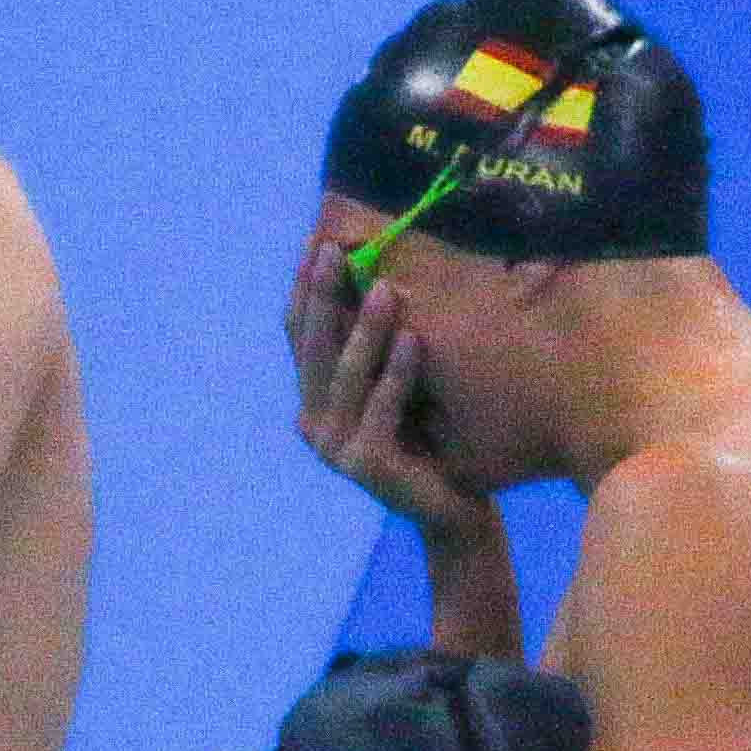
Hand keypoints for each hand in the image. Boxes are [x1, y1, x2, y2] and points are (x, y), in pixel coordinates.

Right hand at [292, 240, 492, 537]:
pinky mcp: (365, 466)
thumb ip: (376, 341)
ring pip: (347, 376)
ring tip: (387, 288)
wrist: (452, 508)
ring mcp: (335, 447)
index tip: (319, 242)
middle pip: (314, 348)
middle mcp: (314, 422)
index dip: (306, 288)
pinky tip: (414, 339)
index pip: (299, 333)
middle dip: (326, 295)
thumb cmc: (429, 436)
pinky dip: (398, 373)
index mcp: (314, 397)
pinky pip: (381, 408)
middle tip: (339, 252)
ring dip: (366, 329)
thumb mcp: (397, 380)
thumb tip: (376, 267)